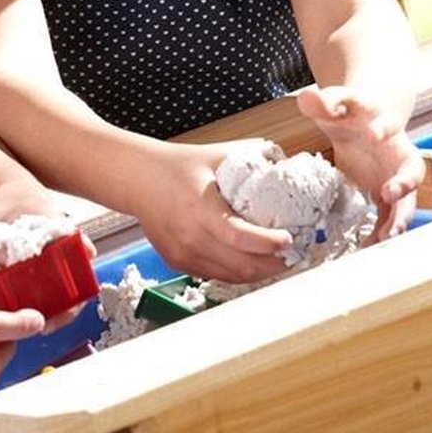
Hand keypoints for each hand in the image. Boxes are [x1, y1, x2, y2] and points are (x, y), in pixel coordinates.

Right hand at [136, 142, 293, 282]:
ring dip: (259, 273)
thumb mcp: (215, 155)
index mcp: (199, 209)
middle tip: (293, 255)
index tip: (288, 238)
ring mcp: (182, 253)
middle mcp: (189, 236)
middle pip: (241, 266)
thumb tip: (285, 165)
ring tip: (277, 260)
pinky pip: (216, 275)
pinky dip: (237, 272)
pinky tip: (250, 261)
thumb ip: (251, 158)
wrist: (138, 179)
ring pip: (231, 277)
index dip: (268, 244)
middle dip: (274, 264)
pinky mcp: (178, 263)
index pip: (239, 237)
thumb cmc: (176, 166)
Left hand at [297, 85, 424, 238]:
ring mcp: (395, 176)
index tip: (372, 133)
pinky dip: (382, 233)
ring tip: (386, 238)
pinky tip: (369, 249)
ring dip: (397, 219)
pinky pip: (388, 217)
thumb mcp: (335, 101)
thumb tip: (307, 97)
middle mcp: (398, 152)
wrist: (364, 121)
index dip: (382, 127)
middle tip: (389, 194)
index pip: (387, 123)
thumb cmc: (349, 110)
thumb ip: (323, 100)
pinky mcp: (386, 194)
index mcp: (385, 123)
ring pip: (405, 200)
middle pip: (411, 169)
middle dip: (404, 183)